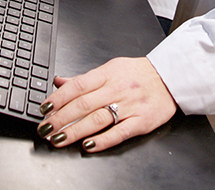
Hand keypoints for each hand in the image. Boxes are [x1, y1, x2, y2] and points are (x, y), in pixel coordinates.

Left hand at [37, 57, 177, 151]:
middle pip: (83, 104)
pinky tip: (88, 145)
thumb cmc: (138, 73)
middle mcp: (117, 89)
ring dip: (75, 131)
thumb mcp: (111, 68)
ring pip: (97, 119)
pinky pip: (119, 132)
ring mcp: (129, 105)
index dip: (58, 98)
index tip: (44, 108)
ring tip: (59, 139)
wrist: (170, 77)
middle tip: (45, 128)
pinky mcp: (141, 121)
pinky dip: (102, 140)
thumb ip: (85, 78)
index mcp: (107, 74)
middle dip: (61, 118)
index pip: (78, 85)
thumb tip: (59, 82)